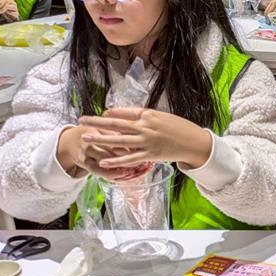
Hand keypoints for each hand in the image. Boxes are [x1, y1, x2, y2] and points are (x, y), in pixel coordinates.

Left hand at [77, 108, 212, 169]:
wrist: (194, 142)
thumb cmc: (180, 128)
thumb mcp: (162, 116)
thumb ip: (145, 116)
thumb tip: (128, 116)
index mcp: (148, 115)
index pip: (123, 112)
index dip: (110, 114)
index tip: (100, 115)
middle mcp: (145, 127)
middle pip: (115, 124)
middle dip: (96, 122)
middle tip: (81, 121)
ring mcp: (146, 142)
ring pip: (118, 141)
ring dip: (100, 140)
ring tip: (85, 138)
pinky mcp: (150, 155)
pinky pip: (130, 159)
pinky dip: (116, 161)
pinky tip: (104, 162)